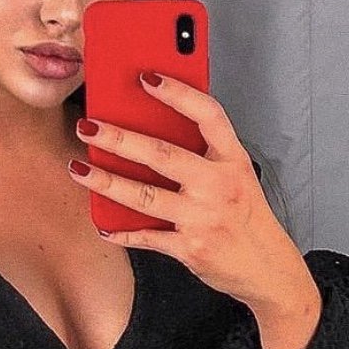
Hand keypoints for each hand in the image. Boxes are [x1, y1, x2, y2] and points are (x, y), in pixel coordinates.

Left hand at [68, 70, 306, 314]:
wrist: (269, 270)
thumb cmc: (248, 218)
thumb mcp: (238, 177)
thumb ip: (205, 154)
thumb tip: (153, 130)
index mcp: (233, 161)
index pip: (208, 116)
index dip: (178, 93)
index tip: (147, 78)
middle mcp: (219, 186)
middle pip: (162, 155)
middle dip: (119, 139)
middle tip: (89, 126)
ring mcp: (203, 219)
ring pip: (145, 196)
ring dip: (106, 182)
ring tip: (79, 168)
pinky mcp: (190, 249)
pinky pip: (147, 238)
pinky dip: (122, 233)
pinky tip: (102, 225)